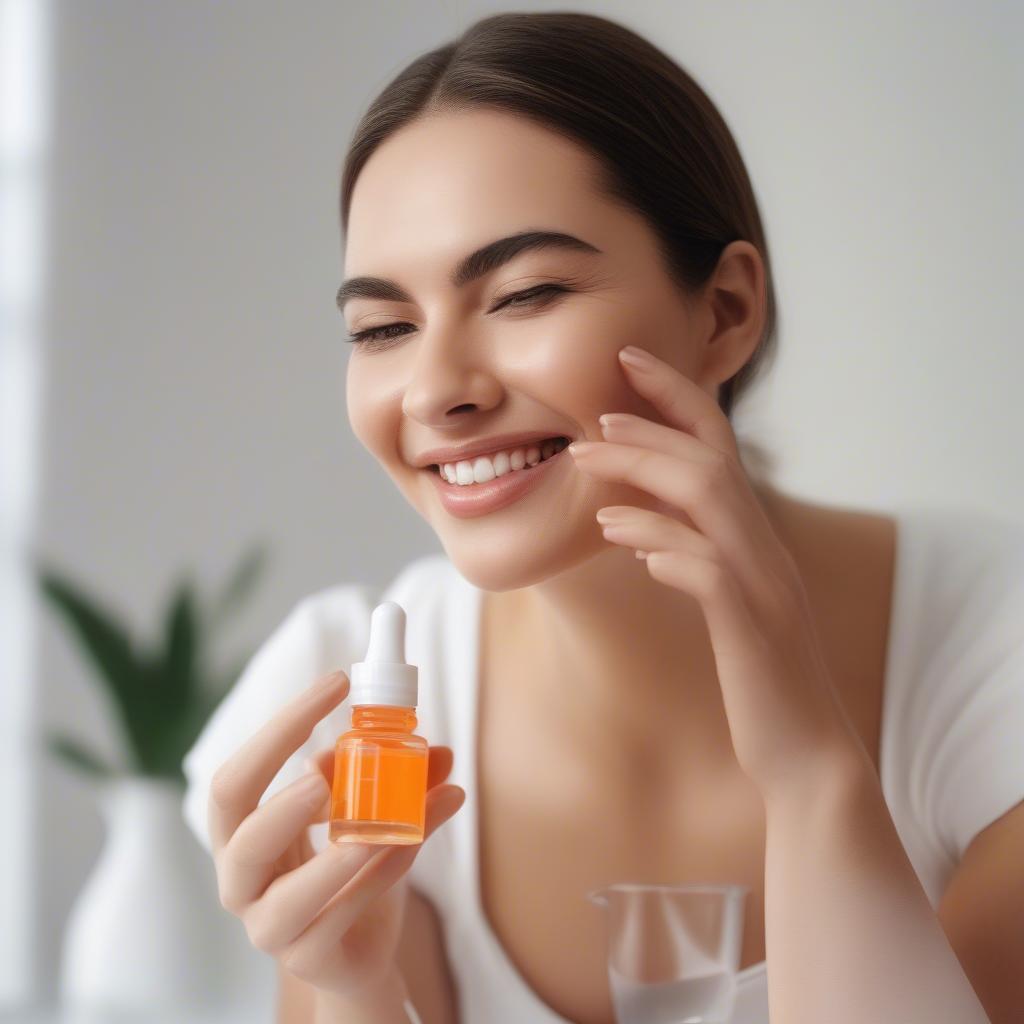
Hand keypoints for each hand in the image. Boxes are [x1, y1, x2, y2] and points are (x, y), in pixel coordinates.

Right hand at [207, 670, 465, 997]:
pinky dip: (380, 874)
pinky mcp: (309, 959)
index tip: (337, 683)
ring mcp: (271, 927)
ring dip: (338, 853)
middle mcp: (243, 881)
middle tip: (326, 769)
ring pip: (289, 894)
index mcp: (243, 835)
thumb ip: (400, 782)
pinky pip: (343, 913)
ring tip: (379, 823)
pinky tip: (414, 839)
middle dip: (284, 799)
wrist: (360, 954)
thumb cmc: (350, 873)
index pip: (237, 780)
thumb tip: (439, 748)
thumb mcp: (367, 817)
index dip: (278, 730)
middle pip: (244, 835)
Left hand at [568, 345, 866, 800]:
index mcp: (753, 540)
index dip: (676, 398)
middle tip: (593, 413)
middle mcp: (764, 550)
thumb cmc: (759, 678)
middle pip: (710, 460)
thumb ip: (692, 560)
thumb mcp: (724, 608)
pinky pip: (708, 569)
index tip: (627, 363)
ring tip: (588, 460)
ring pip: (709, 497)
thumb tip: (642, 532)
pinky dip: (662, 542)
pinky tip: (620, 536)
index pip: (719, 447)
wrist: (805, 756)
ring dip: (645, 469)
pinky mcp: (754, 628)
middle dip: (650, 425)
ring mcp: (764, 585)